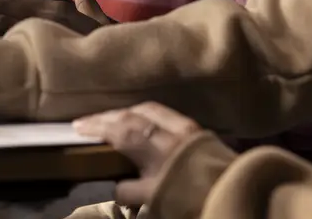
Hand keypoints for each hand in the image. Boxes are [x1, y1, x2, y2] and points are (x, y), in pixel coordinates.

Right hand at [73, 103, 200, 207]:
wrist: (234, 194)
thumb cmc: (192, 200)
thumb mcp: (156, 200)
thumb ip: (131, 191)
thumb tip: (116, 186)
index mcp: (158, 151)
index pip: (120, 131)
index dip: (97, 127)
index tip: (77, 127)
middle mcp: (170, 132)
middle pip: (133, 116)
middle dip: (107, 117)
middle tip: (87, 121)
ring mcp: (185, 128)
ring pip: (150, 110)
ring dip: (126, 111)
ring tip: (111, 118)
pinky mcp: (196, 128)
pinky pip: (165, 113)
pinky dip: (146, 113)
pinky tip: (140, 118)